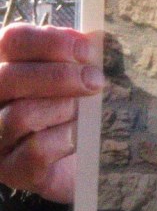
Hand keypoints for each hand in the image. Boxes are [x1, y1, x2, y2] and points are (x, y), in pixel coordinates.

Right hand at [0, 24, 102, 203]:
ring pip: (20, 115)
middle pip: (9, 77)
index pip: (12, 40)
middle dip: (60, 77)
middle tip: (95, 81)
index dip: (50, 41)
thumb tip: (90, 39)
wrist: (84, 157)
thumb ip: (78, 54)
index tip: (86, 50)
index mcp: (5, 66)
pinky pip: (36, 150)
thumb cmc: (79, 106)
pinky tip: (78, 136)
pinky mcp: (10, 171)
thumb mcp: (79, 72)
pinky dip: (65, 138)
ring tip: (83, 112)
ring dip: (64, 110)